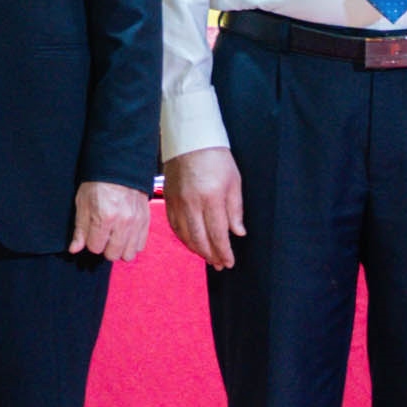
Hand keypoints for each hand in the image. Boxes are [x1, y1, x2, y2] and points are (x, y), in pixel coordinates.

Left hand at [73, 180, 154, 266]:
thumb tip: (74, 249)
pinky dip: (132, 244)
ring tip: (114, 237)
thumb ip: (80, 228)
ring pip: (128, 254)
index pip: (95, 247)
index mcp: (104, 217)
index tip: (91, 233)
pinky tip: (124, 235)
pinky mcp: (146, 221)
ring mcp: (137, 223)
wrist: (120, 167)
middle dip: (104, 248)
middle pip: (113, 254)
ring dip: (119, 249)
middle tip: (102, 236)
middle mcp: (123, 223)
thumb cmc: (98, 183)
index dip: (91, 242)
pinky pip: (140, 246)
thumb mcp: (83, 202)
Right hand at [163, 150, 245, 269]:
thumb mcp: (234, 182)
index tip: (229, 262)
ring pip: (185, 235)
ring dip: (197, 250)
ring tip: (208, 257)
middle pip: (200, 239)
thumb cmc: (216, 159)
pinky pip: (174, 226)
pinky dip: (184, 238)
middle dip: (211, 255)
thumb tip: (237, 233)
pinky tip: (192, 243)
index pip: (217, 234)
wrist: (190, 141)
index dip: (223, 251)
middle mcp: (192, 204)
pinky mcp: (168, 200)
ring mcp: (177, 203)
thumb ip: (235, 210)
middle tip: (220, 264)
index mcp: (211, 198)